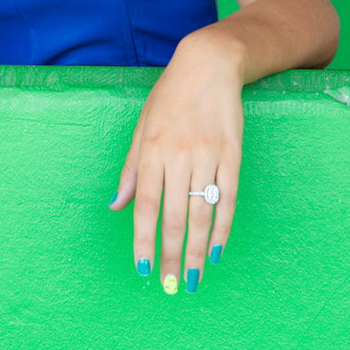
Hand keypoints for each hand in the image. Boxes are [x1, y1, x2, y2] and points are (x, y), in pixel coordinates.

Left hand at [110, 33, 243, 293]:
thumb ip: (130, 169)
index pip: (145, 205)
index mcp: (152, 150)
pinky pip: (229, 197)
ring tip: (195, 276)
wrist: (210, 64)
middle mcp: (179, 155)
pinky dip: (225, 226)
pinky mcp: (233, 153)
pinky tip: (219, 249)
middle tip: (172, 286)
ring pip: (203, 212)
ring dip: (199, 249)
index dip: (143, 239)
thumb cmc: (170, 97)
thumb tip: (116, 206)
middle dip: (171, 254)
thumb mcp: (142, 126)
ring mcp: (208, 154)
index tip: (142, 269)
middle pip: (175, 215)